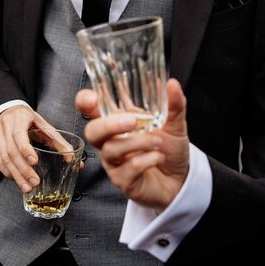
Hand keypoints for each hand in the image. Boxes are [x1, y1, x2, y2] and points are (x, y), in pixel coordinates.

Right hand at [0, 106, 73, 192]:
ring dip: (16, 175)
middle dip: (23, 169)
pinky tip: (17, 180)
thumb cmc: (29, 120)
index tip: (35, 162)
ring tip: (27, 187)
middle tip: (35, 182)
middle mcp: (5, 125)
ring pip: (3, 158)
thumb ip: (58, 141)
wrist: (9, 110)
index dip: (25, 149)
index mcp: (20, 118)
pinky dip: (7, 172)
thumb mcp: (44, 126)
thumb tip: (73, 157)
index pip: (19, 134)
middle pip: (11, 150)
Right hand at [77, 79, 190, 208]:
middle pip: (92, 131)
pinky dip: (147, 160)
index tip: (92, 98)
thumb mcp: (174, 124)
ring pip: (111, 150)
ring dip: (137, 142)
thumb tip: (172, 84)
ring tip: (158, 141)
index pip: (90, 109)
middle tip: (132, 121)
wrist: (180, 179)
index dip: (84, 102)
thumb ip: (173, 104)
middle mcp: (110, 141)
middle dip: (109, 124)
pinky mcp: (123, 181)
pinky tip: (158, 157)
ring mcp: (114, 163)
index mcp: (116, 122)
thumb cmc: (169, 149)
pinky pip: (128, 169)